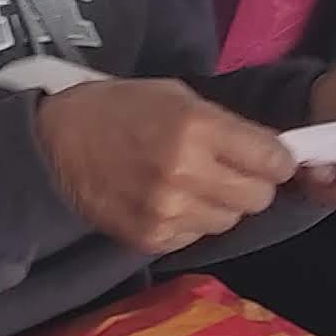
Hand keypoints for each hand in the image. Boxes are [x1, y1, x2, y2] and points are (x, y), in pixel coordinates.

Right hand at [35, 80, 300, 255]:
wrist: (55, 144)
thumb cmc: (121, 108)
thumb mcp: (177, 96)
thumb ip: (226, 125)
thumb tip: (272, 151)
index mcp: (197, 129)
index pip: (271, 159)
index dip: (279, 159)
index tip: (274, 157)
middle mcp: (186, 174)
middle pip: (258, 197)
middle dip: (255, 183)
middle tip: (236, 171)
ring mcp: (168, 212)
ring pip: (229, 220)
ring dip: (223, 204)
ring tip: (196, 184)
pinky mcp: (151, 239)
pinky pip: (196, 236)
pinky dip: (193, 220)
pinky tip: (171, 199)